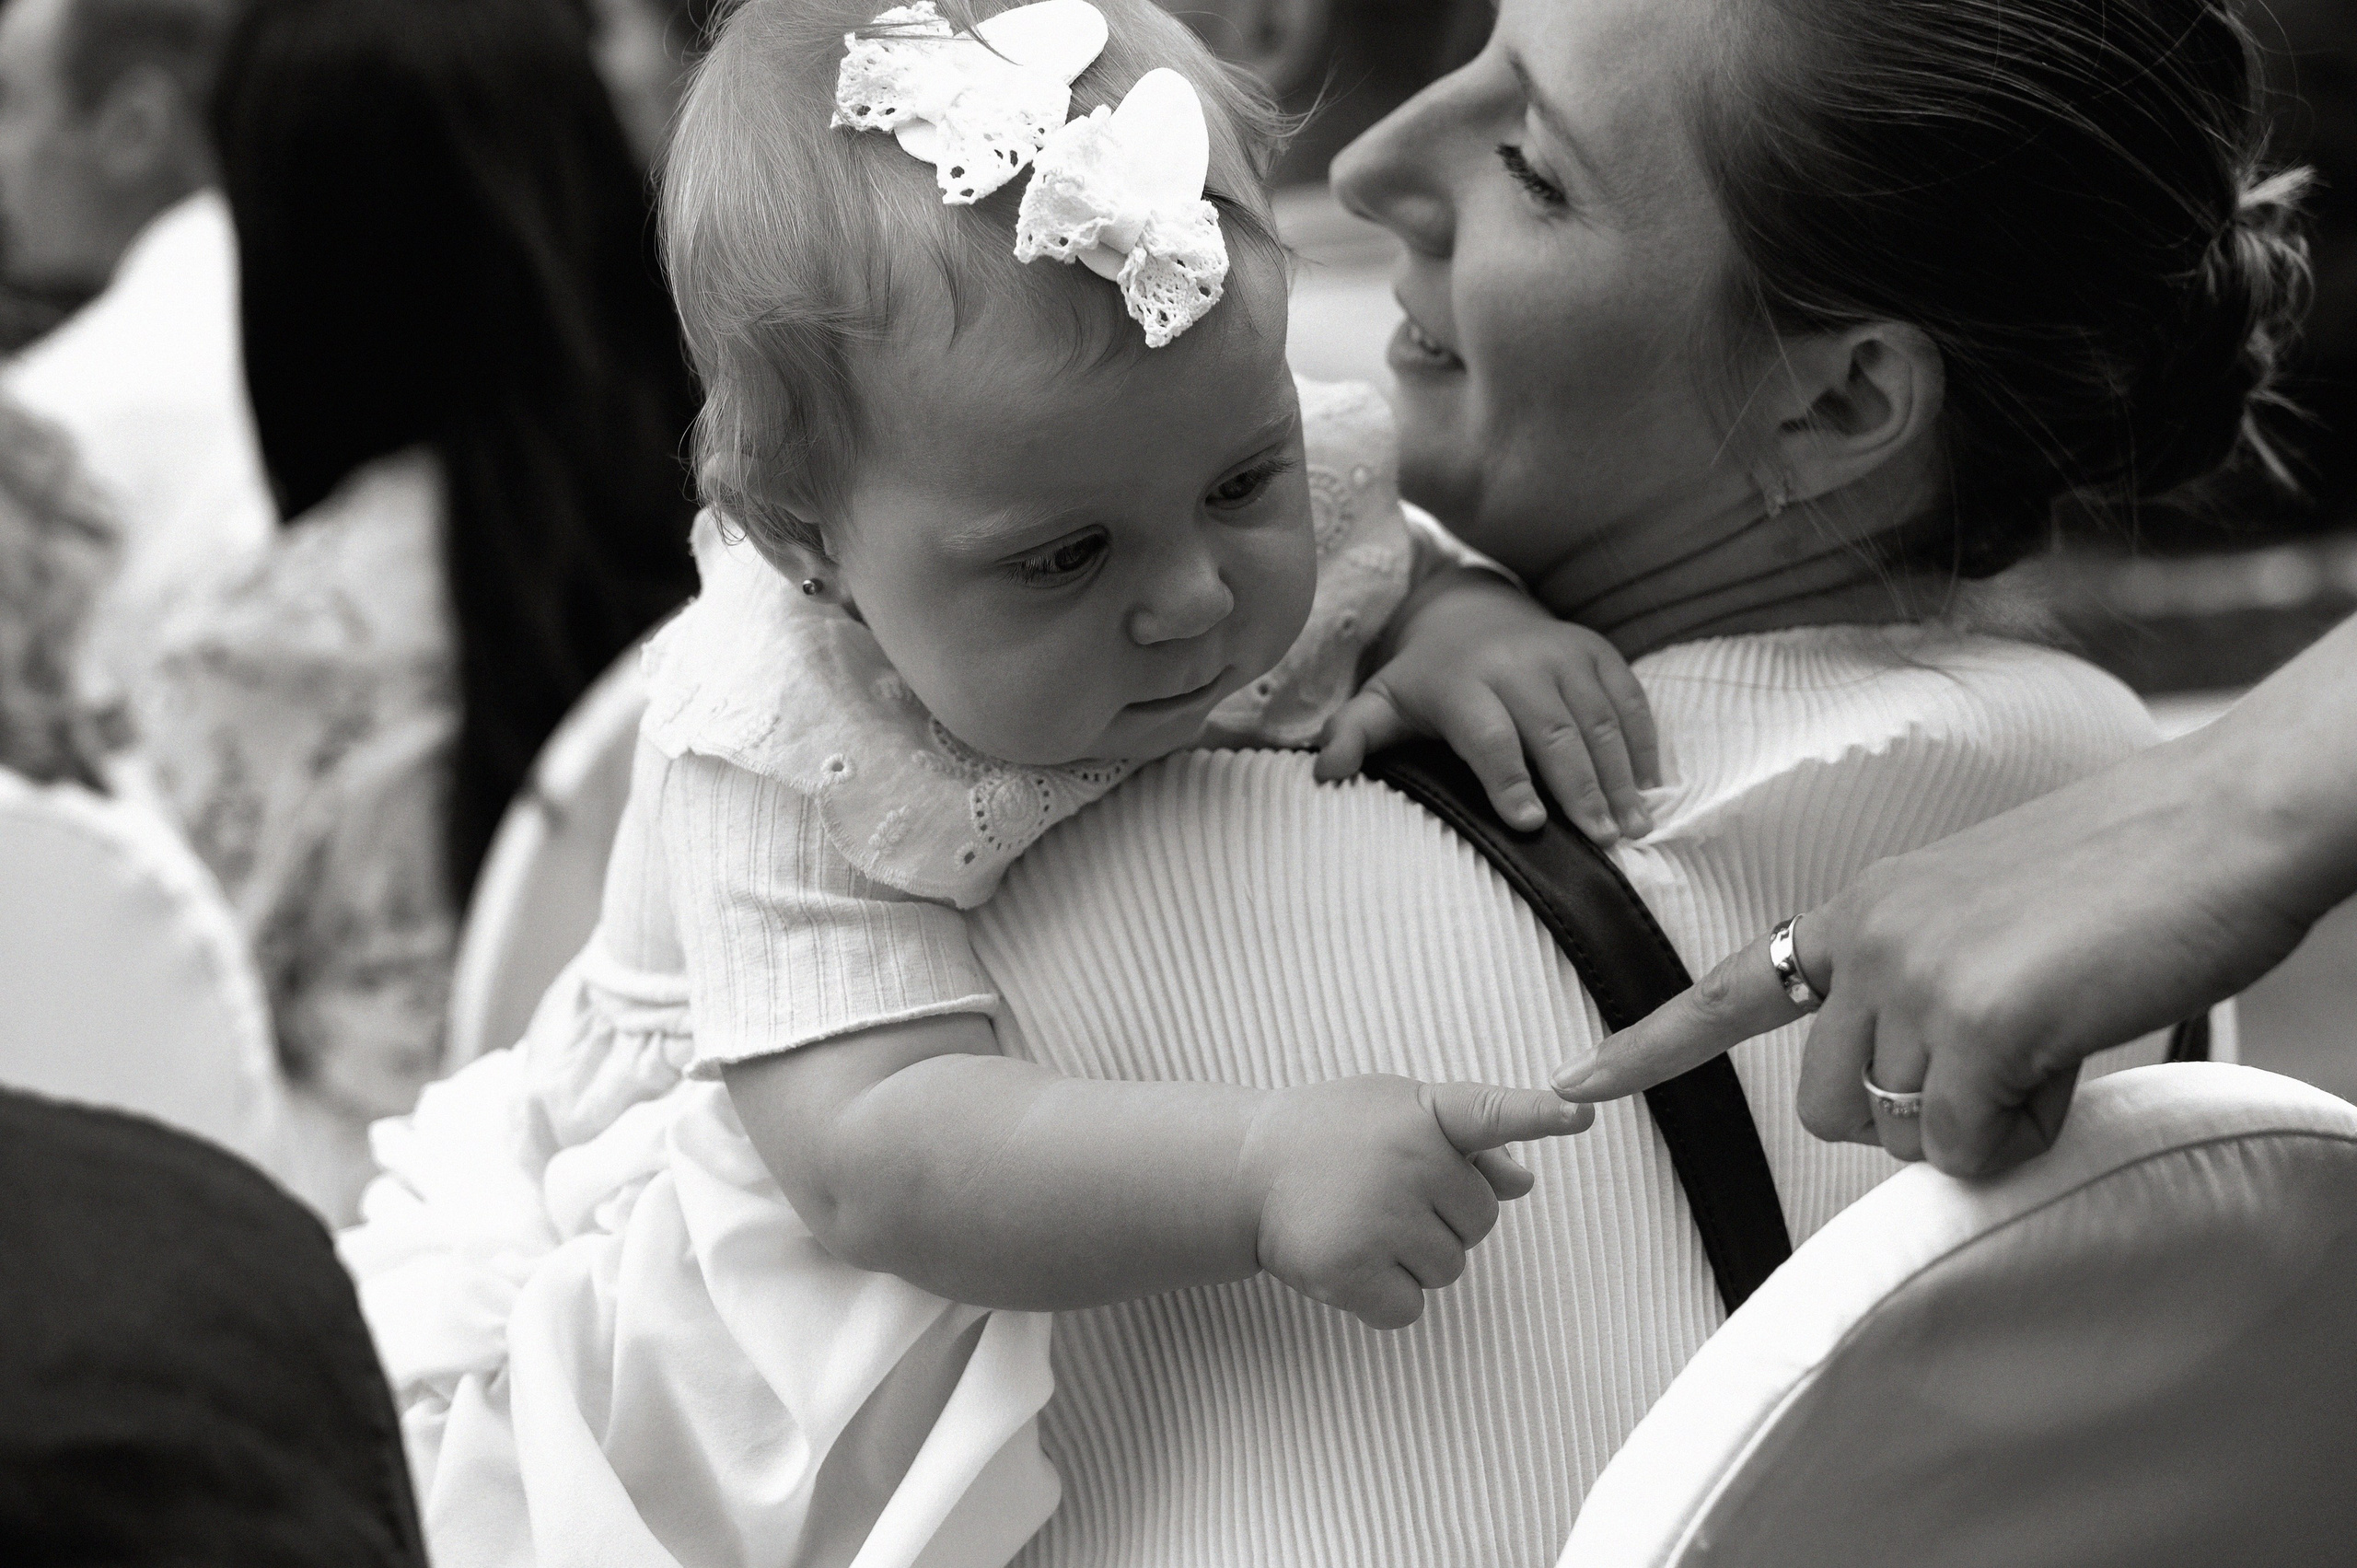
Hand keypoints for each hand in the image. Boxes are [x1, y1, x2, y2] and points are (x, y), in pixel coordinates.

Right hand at [1241, 1076, 1592, 1329]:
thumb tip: (1524, 1183)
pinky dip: (1385, 1298)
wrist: (1245, 1168)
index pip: (1491, 1112)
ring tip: (1364, 1223)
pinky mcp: (1349, 1270)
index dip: (1541, 1114)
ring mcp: (1377, 1216)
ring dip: (1415, 1260)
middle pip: (1481, 1222)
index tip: (1582, 1113)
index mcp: (1424, 1113)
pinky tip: (1352, 1260)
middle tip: (1387, 1195)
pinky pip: (1409, 1308)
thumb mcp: (1397, 1115)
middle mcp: (1405, 1159)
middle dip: (1444, 1218)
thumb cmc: (1334, 1135)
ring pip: (1448, 1269)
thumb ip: (1467, 1146)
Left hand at [1316, 573, 1659, 840]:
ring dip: (1620, 775)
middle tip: (1604, 840)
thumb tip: (1324, 773)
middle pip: (1554, 731)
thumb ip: (1352, 735)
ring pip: (1598, 719)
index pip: (1489, 736)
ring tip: (1635, 827)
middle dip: (1581, 788)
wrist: (1469, 610)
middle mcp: (1516, 663)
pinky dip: (1643, 743)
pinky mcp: (1597, 650)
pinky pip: (1628, 698)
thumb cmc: (1425, 680)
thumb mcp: (1381, 703)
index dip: (1509, 780)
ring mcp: (1562, 653)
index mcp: (1462, 682)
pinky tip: (1651, 788)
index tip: (1530, 824)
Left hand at [1552, 719, 2331, 1177]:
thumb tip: (1914, 1097)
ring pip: (1897, 1129)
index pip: (1729, 986)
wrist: (2225, 820)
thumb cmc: (2128, 873)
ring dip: (1978, 1126)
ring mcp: (1914, 975)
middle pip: (1821, 1104)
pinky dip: (2018, 1134)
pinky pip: (1964, 1142)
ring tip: (2048, 1052)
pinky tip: (2065, 1065)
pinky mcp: (1976, 1017)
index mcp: (1862, 909)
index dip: (1651, 1044)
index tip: (1578, 1081)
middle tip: (1995, 1080)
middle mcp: (1867, 938)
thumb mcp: (1985, 916)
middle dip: (1900, 1124)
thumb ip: (1925, 991)